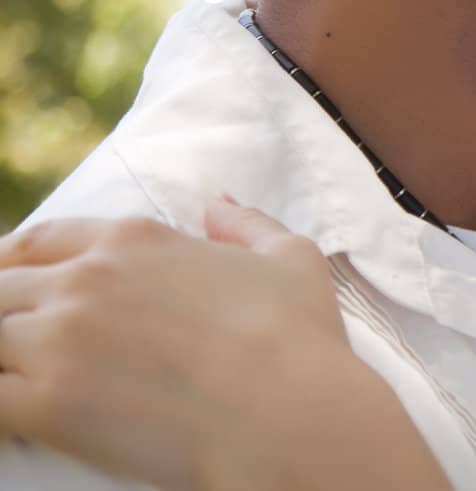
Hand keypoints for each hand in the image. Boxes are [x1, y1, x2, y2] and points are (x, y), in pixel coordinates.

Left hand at [0, 201, 449, 490]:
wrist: (288, 412)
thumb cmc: (296, 339)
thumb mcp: (291, 258)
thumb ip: (246, 225)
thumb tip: (218, 205)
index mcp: (135, 240)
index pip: (40, 239)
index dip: (14, 261)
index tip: (14, 285)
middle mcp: (87, 278)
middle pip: (0, 287)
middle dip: (4, 313)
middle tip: (18, 346)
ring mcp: (60, 337)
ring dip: (2, 360)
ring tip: (20, 383)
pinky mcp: (46, 401)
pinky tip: (17, 419)